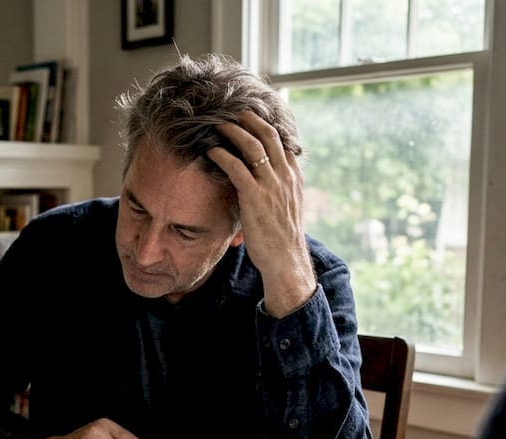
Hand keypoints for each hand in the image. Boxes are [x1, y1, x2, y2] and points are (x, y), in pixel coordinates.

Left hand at [208, 111, 316, 316]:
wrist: (285, 259)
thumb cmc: (281, 237)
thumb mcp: (285, 207)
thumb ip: (278, 189)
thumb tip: (264, 180)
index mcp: (294, 177)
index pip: (282, 142)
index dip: (266, 126)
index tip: (251, 118)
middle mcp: (285, 176)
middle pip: (269, 135)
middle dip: (250, 119)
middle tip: (235, 112)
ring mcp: (271, 185)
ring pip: (253, 146)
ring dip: (234, 132)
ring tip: (219, 125)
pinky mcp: (255, 196)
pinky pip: (236, 167)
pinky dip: (223, 155)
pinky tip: (211, 150)